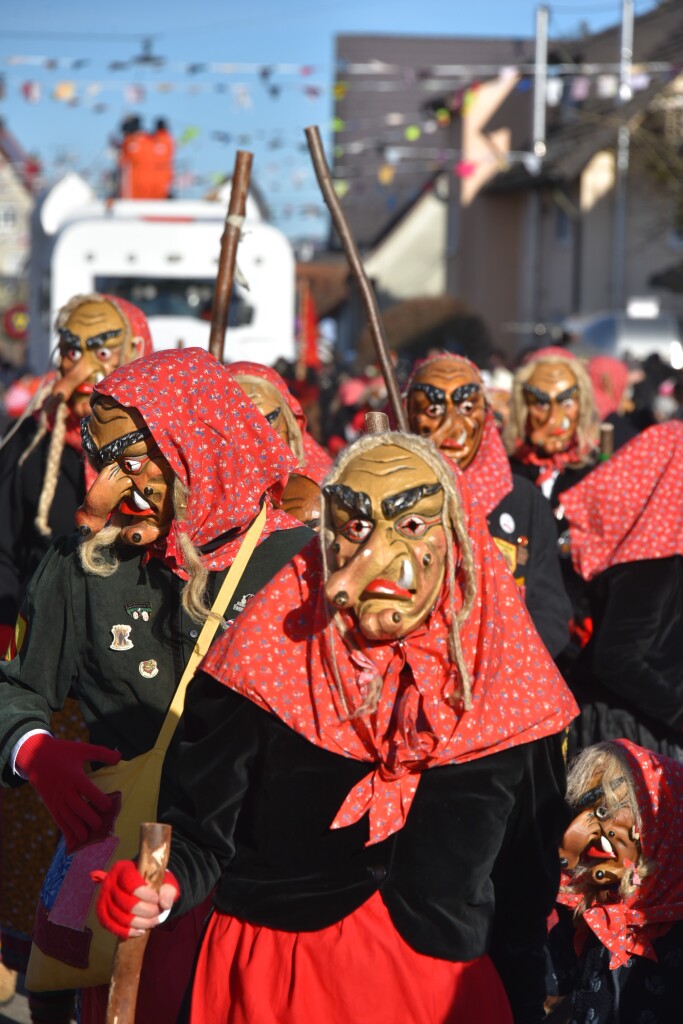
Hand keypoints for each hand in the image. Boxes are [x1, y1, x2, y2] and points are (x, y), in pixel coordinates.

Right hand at [16, 734, 120, 850]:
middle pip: (77, 806)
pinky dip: (65, 832)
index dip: (98, 799)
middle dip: (88, 817)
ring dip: (76, 828)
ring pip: (67, 816)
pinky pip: (58, 820)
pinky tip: (72, 843)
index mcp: (74, 776)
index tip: (109, 805)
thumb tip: (119, 756)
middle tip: (99, 825)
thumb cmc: (62, 751)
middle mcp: (64, 790)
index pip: (87, 790)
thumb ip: (101, 753)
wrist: (35, 756)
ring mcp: (56, 799)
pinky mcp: (51, 805)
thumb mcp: (81, 748)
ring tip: (86, 838)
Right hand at [93, 861, 179, 937]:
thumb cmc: (154, 883)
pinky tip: (141, 931)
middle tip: (157, 912)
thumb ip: (168, 891)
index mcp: (123, 869)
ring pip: (119, 916)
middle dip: (145, 911)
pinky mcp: (102, 912)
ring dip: (139, 923)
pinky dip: (127, 931)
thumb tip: (165, 905)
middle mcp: (110, 882)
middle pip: (125, 902)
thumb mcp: (165, 881)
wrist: (143, 887)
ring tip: (153, 921)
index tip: (156, 899)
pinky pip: (112, 926)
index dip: (144, 894)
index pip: (130, 882)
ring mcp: (104, 898)